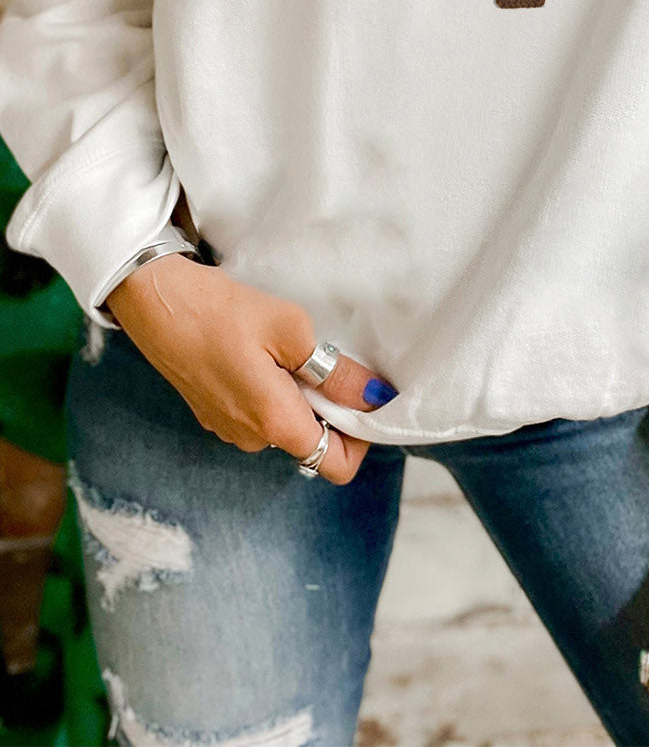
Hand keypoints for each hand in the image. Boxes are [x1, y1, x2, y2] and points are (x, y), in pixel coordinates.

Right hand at [106, 250, 394, 484]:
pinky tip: (263, 353)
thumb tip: (374, 398)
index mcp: (274, 423)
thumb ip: (336, 373)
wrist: (156, 301)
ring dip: (300, 396)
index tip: (364, 397)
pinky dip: (274, 391)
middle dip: (330, 408)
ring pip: (285, 424)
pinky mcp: (213, 412)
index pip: (336, 464)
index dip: (361, 437)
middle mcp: (251, 438)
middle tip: (327, 359)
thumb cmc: (224, 312)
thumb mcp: (292, 331)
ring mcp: (228, 428)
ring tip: (289, 350)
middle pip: (312, 442)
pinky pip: (259, 414)